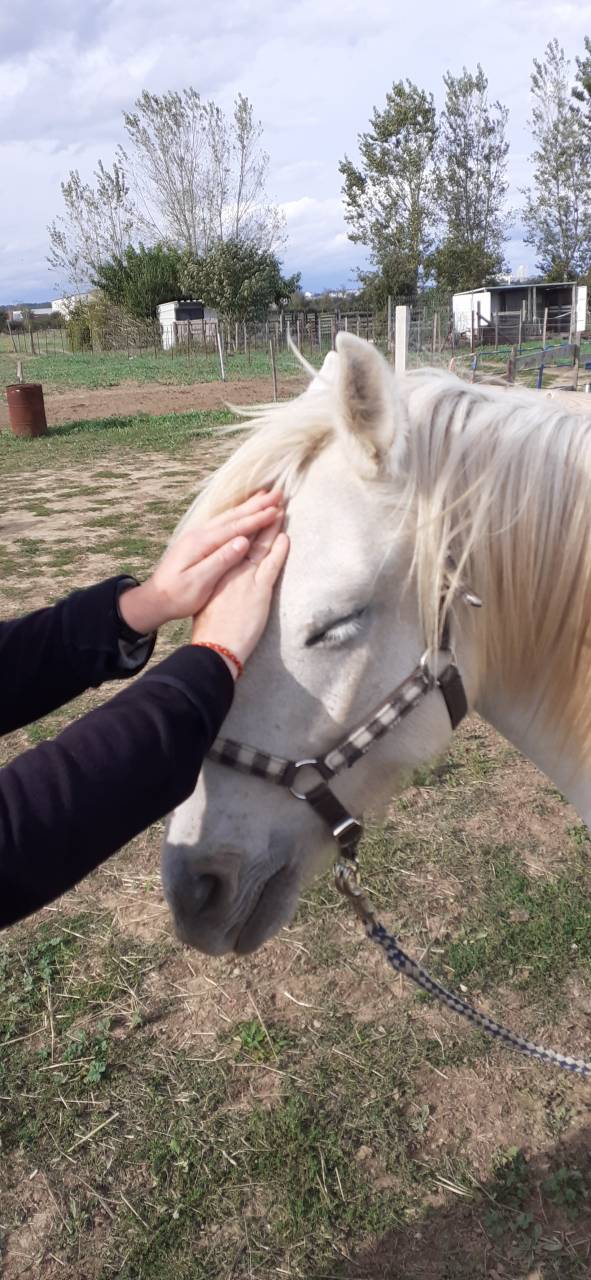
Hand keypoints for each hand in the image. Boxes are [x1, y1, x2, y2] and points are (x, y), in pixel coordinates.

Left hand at [118, 489, 283, 634]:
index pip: (235, 528)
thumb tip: (243, 542)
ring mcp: (197, 536)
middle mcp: (199, 534)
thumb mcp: (199, 582)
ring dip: (248, 506)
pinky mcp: (197, 542)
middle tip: (278, 493)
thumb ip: (220, 560)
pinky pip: (222, 523)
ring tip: (264, 496)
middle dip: (256, 505)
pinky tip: (242, 511)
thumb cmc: (177, 596)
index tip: (277, 510)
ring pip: (228, 517)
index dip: (257, 518)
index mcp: (201, 543)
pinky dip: (237, 515)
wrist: (154, 599)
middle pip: (233, 516)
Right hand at [191, 517, 289, 676]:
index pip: (233, 539)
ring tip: (280, 508)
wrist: (214, 647)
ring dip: (271, 526)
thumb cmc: (209, 628)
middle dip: (259, 515)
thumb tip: (224, 577)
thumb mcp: (208, 598)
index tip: (250, 506)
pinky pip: (272, 565)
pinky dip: (279, 550)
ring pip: (261, 546)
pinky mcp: (259, 591)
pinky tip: (285, 537)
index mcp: (217, 569)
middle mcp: (230, 569)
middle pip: (248, 536)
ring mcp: (245, 578)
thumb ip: (219, 584)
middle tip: (270, 495)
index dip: (243, 522)